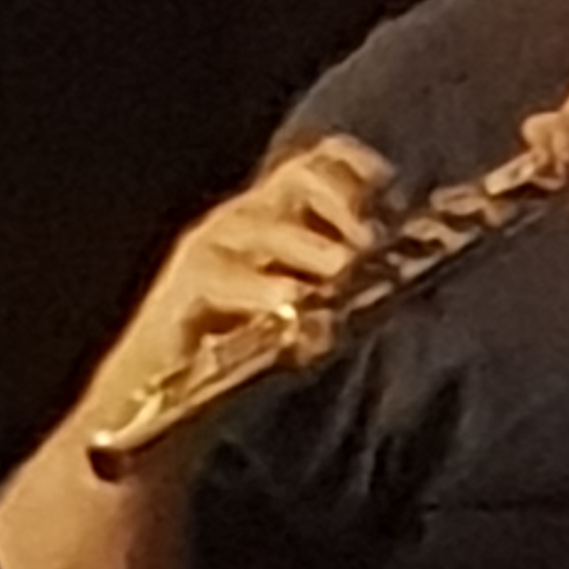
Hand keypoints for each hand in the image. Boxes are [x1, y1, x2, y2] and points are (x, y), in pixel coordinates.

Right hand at [83, 135, 397, 446]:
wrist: (161, 405)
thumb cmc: (246, 357)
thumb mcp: (310, 312)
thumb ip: (348, 288)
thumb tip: (407, 276)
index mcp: (279, 217)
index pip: (320, 163)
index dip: (359, 169)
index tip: (396, 196)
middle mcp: (245, 220)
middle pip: (299, 177)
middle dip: (344, 200)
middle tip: (376, 239)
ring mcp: (211, 249)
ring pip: (265, 226)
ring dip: (312, 246)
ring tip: (346, 268)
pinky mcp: (184, 290)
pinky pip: (223, 277)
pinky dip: (262, 288)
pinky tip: (293, 302)